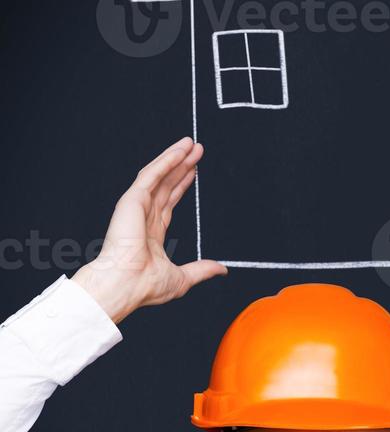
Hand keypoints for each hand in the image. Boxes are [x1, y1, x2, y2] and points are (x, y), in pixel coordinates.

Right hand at [71, 137, 226, 323]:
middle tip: (196, 150)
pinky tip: (180, 151)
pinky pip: (152, 174)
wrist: (126, 285)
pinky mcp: (133, 199)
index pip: (168, 202)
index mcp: (150, 234)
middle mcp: (143, 217)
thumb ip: (202, 270)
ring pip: (159, 175)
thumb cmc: (145, 286)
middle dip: (181, 166)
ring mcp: (136, 206)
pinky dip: (166, 161)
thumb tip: (221, 269)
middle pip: (166, 184)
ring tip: (191, 144)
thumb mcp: (183, 277)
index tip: (194, 173)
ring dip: (175, 157)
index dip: (181, 185)